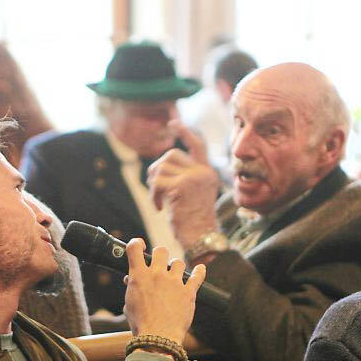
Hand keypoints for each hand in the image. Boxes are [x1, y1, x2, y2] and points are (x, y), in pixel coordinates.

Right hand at [123, 238, 205, 344]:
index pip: (135, 248)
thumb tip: (131, 280)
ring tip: (174, 276)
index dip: (137, 243)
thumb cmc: (141, 324)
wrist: (158, 338)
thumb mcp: (129, 304)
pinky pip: (197, 276)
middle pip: (161, 251)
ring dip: (176, 267)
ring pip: (178, 262)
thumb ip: (132, 289)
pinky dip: (200, 272)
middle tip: (160, 264)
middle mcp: (157, 275)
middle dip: (160, 255)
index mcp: (139, 277)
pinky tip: (200, 269)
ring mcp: (174, 283)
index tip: (141, 246)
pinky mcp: (188, 292)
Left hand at [148, 121, 220, 248]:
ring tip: (158, 201)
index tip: (173, 123)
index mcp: (207, 173)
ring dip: (154, 185)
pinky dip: (153, 194)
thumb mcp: (194, 195)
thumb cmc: (196, 222)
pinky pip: (157, 182)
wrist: (202, 237)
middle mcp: (202, 172)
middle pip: (171, 154)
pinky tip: (158, 207)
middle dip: (158, 168)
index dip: (184, 133)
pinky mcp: (181, 187)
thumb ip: (184, 178)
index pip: (197, 145)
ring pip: (161, 167)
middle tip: (156, 187)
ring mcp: (192, 178)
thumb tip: (160, 168)